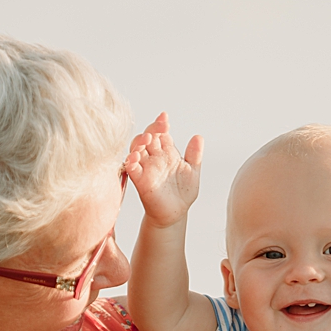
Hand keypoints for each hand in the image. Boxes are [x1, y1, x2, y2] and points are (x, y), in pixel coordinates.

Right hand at [124, 112, 203, 228]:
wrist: (176, 213)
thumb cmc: (182, 192)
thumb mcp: (192, 172)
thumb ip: (194, 155)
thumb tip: (198, 137)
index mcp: (166, 152)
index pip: (160, 133)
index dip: (161, 124)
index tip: (165, 118)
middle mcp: (154, 157)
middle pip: (147, 137)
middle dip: (152, 129)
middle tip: (161, 126)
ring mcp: (146, 168)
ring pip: (136, 148)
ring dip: (139, 142)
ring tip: (148, 138)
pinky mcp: (140, 180)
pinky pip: (131, 168)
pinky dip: (131, 161)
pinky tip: (136, 157)